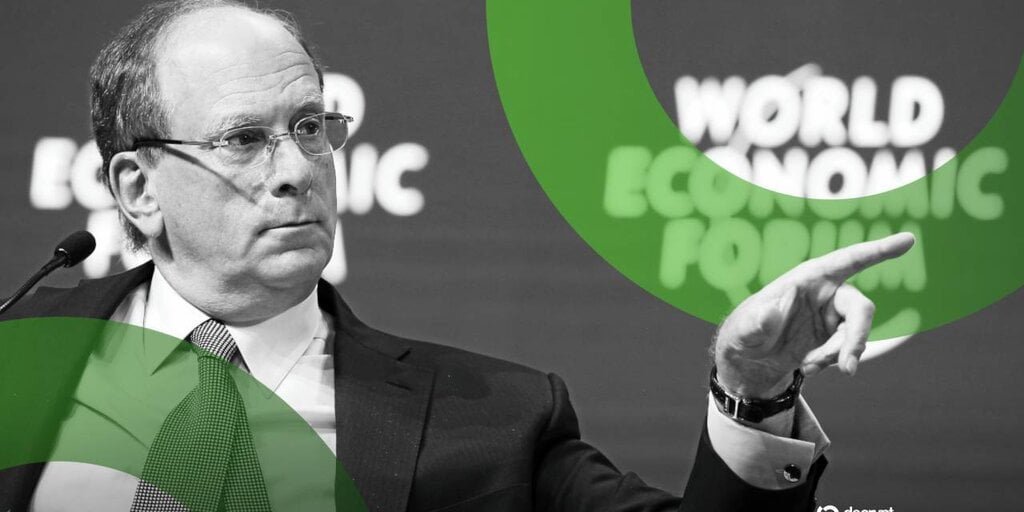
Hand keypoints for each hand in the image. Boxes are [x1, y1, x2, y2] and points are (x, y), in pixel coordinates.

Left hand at [713, 232, 915, 397]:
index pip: (849, 259)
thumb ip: (757, 320)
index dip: (879, 250)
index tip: (910, 239)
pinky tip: (809, 367)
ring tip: (808, 367)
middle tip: (846, 367)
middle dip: (856, 338)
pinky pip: (849, 350)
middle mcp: (827, 293)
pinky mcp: (836, 337)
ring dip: (838, 355)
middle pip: (861, 309)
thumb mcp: (744, 327)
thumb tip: (771, 311)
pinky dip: (834, 362)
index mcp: (809, 277)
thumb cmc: (744, 332)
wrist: (748, 361)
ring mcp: (834, 316)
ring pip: (856, 335)